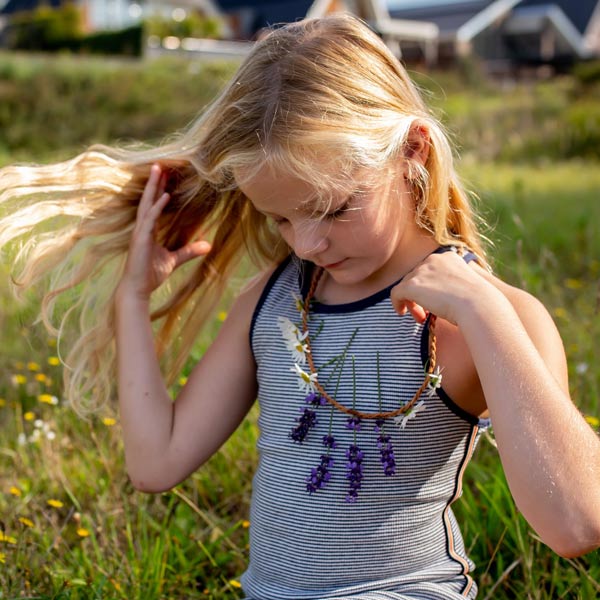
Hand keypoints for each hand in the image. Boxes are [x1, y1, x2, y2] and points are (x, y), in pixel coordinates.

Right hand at [118, 164, 211, 299]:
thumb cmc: (150, 274)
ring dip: (153, 187)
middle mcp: (142, 228)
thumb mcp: (174, 260)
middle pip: (148, 200)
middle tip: (160, 164)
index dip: (159, 190)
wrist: (137, 289)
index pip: (154, 205)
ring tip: (159, 170)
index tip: (165, 176)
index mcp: (148, 230)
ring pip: (147, 204)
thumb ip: (189, 251)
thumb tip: (208, 245)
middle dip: (155, 182)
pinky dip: (157, 206)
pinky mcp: (140, 239)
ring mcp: (140, 232)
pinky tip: (165, 195)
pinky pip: (150, 219)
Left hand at [390, 251, 496, 325]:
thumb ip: (451, 285)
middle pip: (417, 277)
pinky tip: (402, 312)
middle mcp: (433, 259)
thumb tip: (438, 297)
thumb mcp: (466, 287)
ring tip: (420, 318)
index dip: (429, 287)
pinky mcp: (412, 285)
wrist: (478, 305)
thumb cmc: (478, 302)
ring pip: (407, 286)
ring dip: (412, 302)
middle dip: (419, 296)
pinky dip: (397, 303)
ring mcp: (422, 271)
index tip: (435, 302)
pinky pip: (396, 293)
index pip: (429, 270)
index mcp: (448, 257)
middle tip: (425, 314)